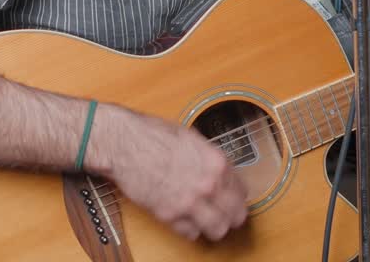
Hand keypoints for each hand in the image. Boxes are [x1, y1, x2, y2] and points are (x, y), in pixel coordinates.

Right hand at [93, 105, 247, 241]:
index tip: (233, 198)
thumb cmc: (155, 136)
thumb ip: (212, 160)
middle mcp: (208, 185)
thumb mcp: (195, 140)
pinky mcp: (170, 215)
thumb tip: (223, 173)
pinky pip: (191, 233)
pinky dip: (190, 229)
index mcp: (217, 163)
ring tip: (209, 221)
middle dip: (232, 216)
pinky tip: (187, 219)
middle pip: (236, 216)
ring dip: (214, 227)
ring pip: (217, 230)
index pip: (242, 192)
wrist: (126, 144)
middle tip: (226, 215)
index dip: (237, 196)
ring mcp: (189, 203)